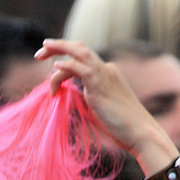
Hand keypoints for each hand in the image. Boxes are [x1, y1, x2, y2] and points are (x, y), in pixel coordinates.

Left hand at [35, 39, 170, 155]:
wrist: (140, 133)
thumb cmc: (122, 127)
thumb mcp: (100, 109)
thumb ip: (87, 99)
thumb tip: (72, 97)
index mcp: (108, 73)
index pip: (83, 57)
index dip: (65, 56)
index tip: (50, 63)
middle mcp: (106, 70)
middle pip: (80, 48)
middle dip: (58, 46)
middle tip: (39, 52)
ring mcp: (104, 77)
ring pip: (79, 53)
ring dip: (58, 50)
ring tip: (39, 54)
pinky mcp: (100, 88)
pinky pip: (81, 70)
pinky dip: (67, 66)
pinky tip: (55, 67)